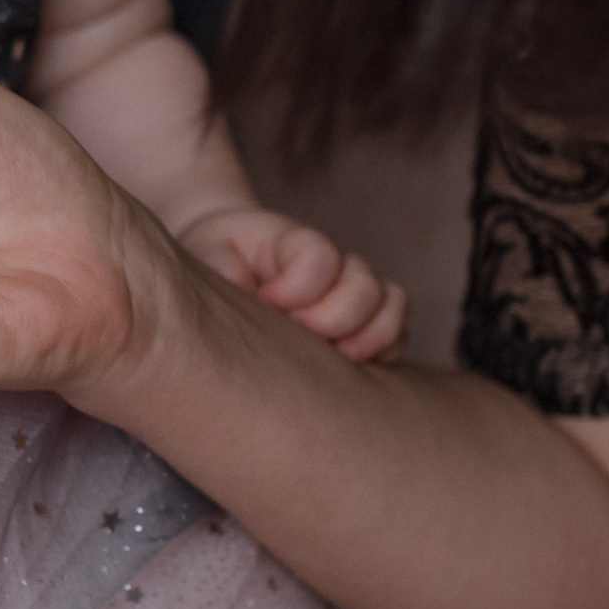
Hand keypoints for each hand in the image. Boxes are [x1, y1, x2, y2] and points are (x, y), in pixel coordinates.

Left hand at [178, 206, 406, 361]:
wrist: (231, 255)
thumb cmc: (219, 257)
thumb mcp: (210, 257)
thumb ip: (226, 275)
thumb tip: (249, 300)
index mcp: (296, 242)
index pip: (320, 259)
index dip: (295, 289)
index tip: (262, 301)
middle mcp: (336, 263)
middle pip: (363, 287)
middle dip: (331, 319)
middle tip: (295, 335)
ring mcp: (355, 289)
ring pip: (392, 305)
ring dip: (367, 337)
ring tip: (330, 357)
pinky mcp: (366, 319)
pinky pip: (398, 332)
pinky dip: (384, 350)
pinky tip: (348, 366)